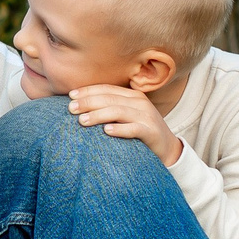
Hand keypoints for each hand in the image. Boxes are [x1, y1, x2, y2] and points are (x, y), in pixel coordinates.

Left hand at [66, 84, 182, 165]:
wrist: (167, 149)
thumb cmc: (139, 132)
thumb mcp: (124, 117)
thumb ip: (108, 110)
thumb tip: (79, 108)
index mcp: (131, 96)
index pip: (106, 89)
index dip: (88, 91)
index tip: (70, 96)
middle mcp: (140, 103)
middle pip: (110, 99)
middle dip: (88, 102)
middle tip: (71, 108)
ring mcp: (147, 116)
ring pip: (119, 112)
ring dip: (98, 115)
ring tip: (82, 120)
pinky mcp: (151, 132)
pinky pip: (134, 129)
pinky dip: (119, 129)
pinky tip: (106, 131)